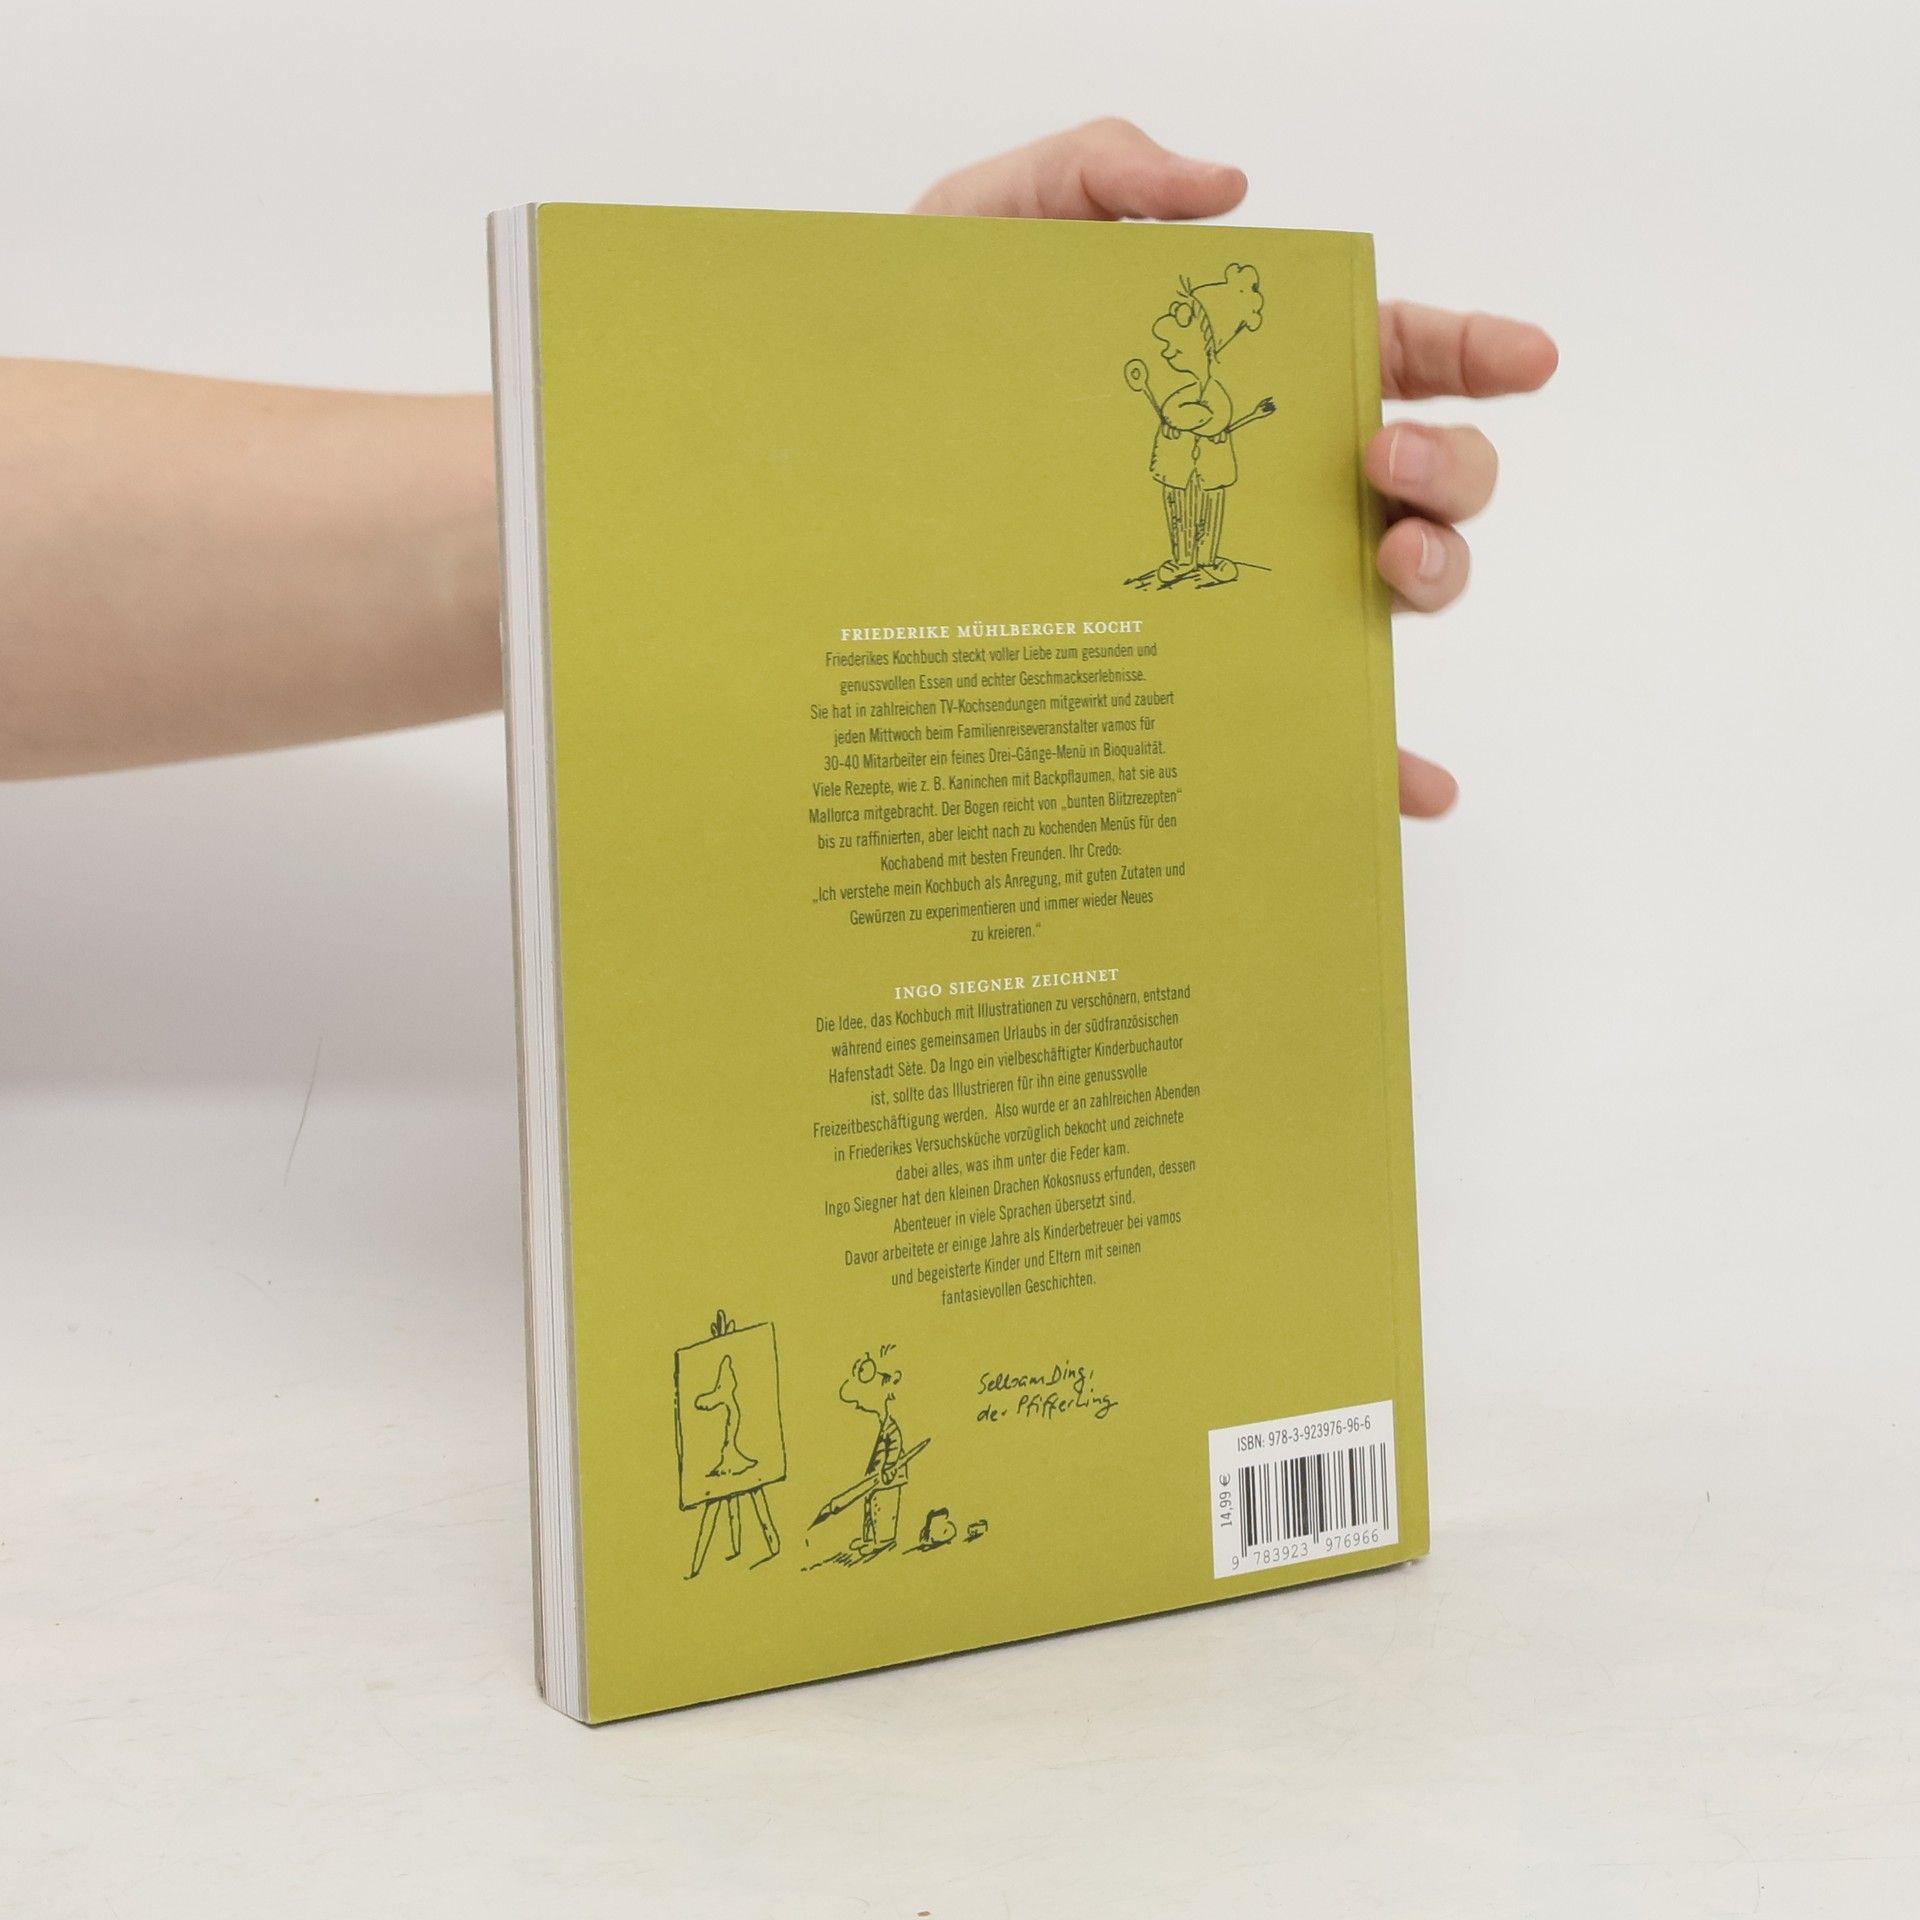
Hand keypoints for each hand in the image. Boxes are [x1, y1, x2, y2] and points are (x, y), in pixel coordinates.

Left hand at [913, 119, 1558, 818]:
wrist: (851, 475)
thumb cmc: (934, 350)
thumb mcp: (999, 226)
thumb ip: (1101, 171)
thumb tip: (1229, 190)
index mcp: (1252, 379)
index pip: (1393, 352)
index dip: (1472, 351)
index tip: (1523, 358)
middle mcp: (1277, 487)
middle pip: (1429, 481)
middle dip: (1449, 469)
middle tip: (1381, 462)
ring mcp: (1256, 584)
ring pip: (1398, 595)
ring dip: (1433, 580)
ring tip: (1387, 568)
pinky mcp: (1211, 674)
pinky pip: (1317, 730)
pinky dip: (1377, 763)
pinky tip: (1407, 791)